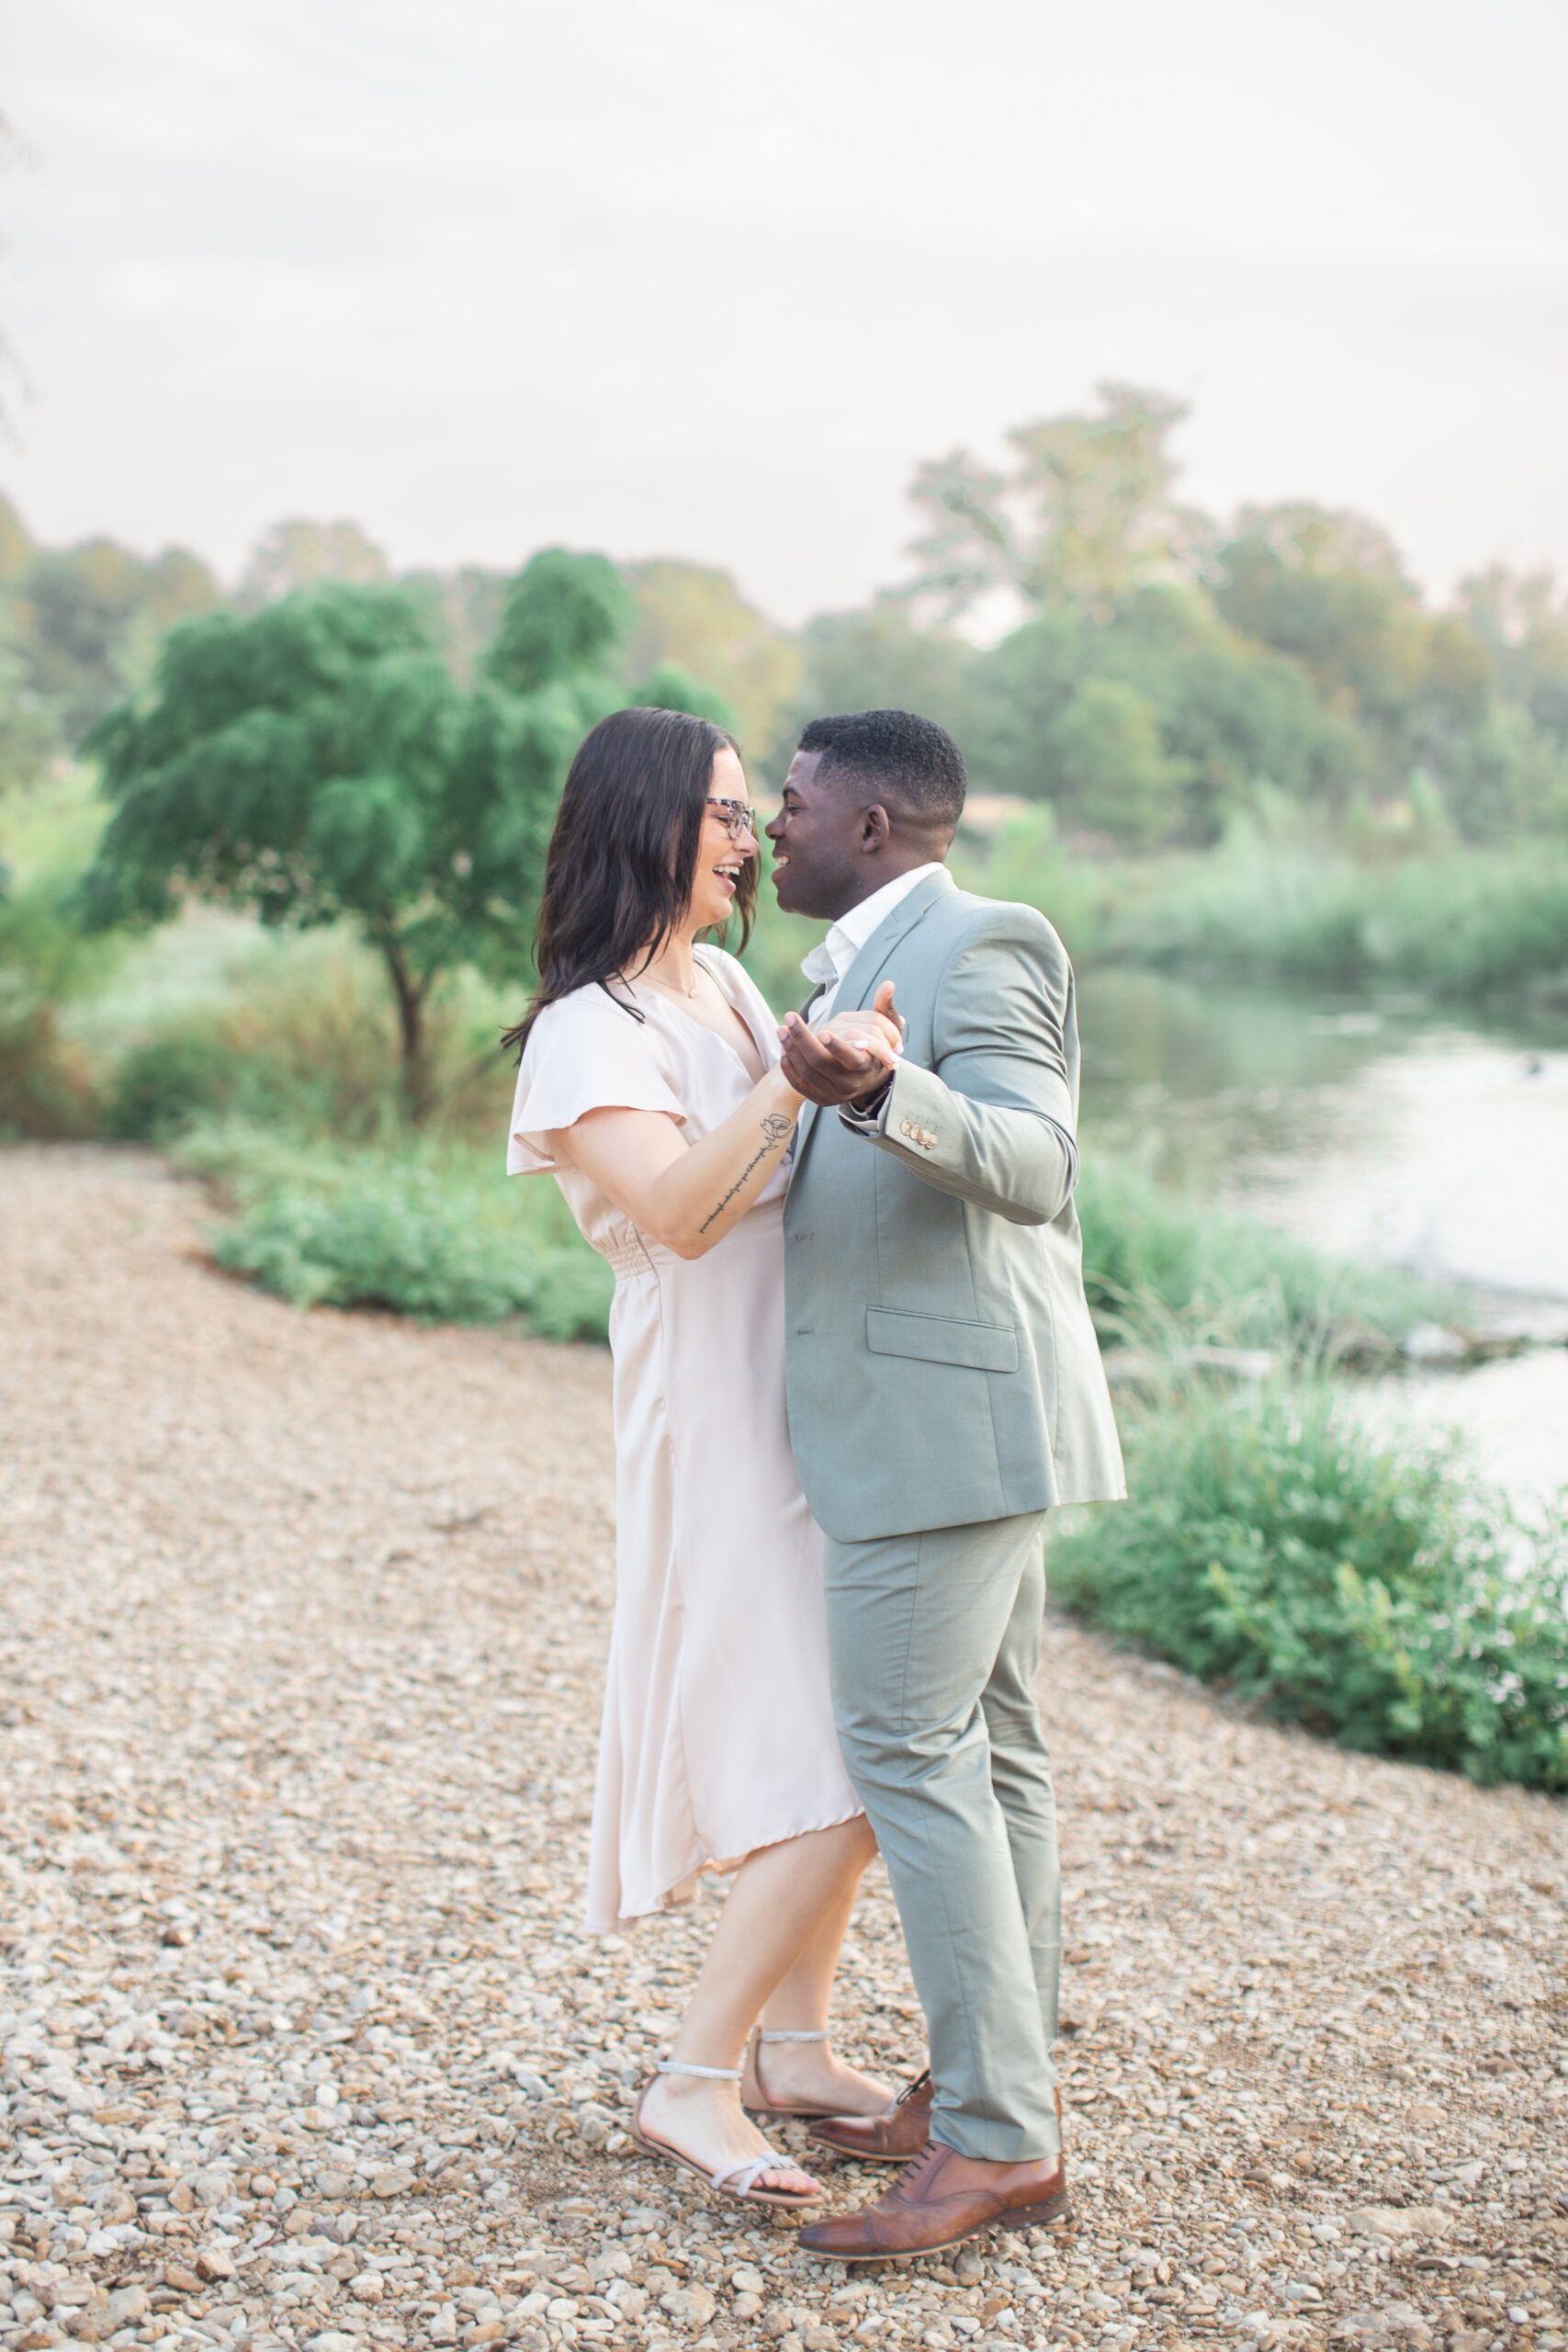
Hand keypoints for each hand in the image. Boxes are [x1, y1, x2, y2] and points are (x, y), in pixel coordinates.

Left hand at [778, 982, 903, 1106]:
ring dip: (791, 1048)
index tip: (822, 1031)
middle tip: (790, 1017)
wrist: (867, 1080)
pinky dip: (789, 1066)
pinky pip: (799, 1084)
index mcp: (866, 1066)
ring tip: (781, 1028)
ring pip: (807, 1071)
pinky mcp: (818, 1097)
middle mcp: (849, 1083)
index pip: (851, 1059)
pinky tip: (784, 1049)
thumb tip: (888, 984)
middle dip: (803, 1038)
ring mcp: (832, 1093)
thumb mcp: (885, 1031)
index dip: (837, 1046)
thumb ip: (884, 1008)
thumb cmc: (875, 1050)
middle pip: (821, 1062)